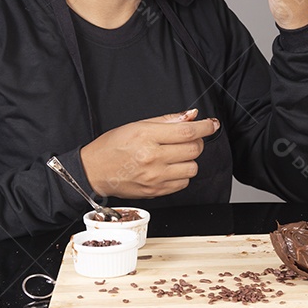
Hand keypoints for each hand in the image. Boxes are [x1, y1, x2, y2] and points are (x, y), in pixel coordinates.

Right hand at [79, 108, 219, 198]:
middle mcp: (152, 158)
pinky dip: (182, 174)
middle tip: (188, 138)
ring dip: (189, 159)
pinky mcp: (155, 192)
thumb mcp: (137, 125)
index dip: (205, 127)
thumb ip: (167, 120)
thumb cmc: (113, 146)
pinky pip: (183, 183)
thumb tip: (191, 116)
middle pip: (193, 149)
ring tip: (176, 154)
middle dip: (197, 141)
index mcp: (146, 137)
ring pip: (192, 168)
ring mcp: (154, 178)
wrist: (94, 171)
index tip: (212, 124)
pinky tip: (169, 167)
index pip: (187, 132)